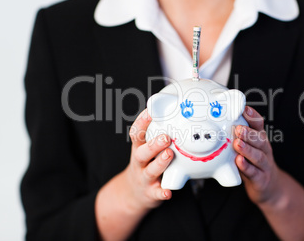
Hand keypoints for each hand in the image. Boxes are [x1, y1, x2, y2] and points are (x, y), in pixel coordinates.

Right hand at [95, 109, 173, 239]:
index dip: (142, 122)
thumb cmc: (146, 165)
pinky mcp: (151, 193)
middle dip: (153, 144)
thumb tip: (170, 108)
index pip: (137, 134)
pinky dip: (162, 192)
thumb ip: (156, 134)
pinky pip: (156, 193)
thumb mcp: (146, 149)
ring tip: (169, 154)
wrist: (132, 194)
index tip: (151, 111)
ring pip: (150, 171)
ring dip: (160, 163)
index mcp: (139, 149)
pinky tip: (168, 192)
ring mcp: (144, 178)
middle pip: (142, 152)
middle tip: (166, 137)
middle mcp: (140, 163)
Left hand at [233, 106, 281, 205]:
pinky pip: (254, 172)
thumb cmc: (254, 164)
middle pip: (260, 140)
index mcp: (260, 141)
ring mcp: (264, 165)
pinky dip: (246, 167)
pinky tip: (239, 162)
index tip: (245, 110)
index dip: (253, 117)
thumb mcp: (248, 148)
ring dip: (247, 149)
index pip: (259, 126)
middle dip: (249, 133)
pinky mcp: (261, 179)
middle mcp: (264, 151)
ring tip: (237, 144)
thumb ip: (237, 137)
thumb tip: (220, 123)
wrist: (268, 188)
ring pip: (258, 156)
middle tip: (238, 129)